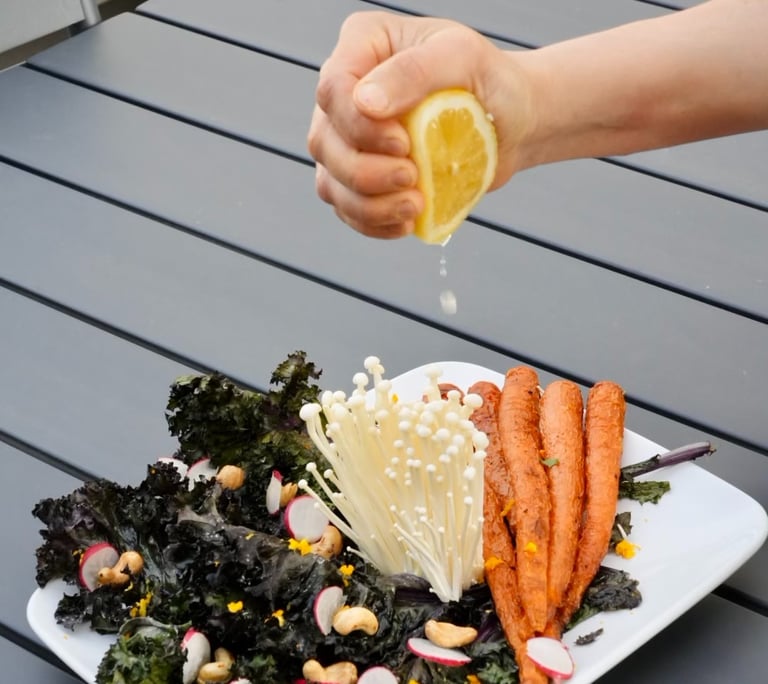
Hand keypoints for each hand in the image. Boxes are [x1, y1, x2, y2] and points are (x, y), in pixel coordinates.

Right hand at [307, 12, 532, 238]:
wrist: (510, 122)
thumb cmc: (488, 81)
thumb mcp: (461, 57)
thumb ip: (414, 72)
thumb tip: (365, 102)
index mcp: (362, 46)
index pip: (333, 90)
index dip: (359, 126)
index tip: (404, 144)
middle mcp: (346, 94)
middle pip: (325, 142)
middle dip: (365, 172)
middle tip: (412, 178)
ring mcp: (347, 140)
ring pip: (331, 182)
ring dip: (369, 205)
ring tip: (414, 207)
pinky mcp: (360, 180)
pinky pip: (348, 210)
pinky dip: (373, 223)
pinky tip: (405, 222)